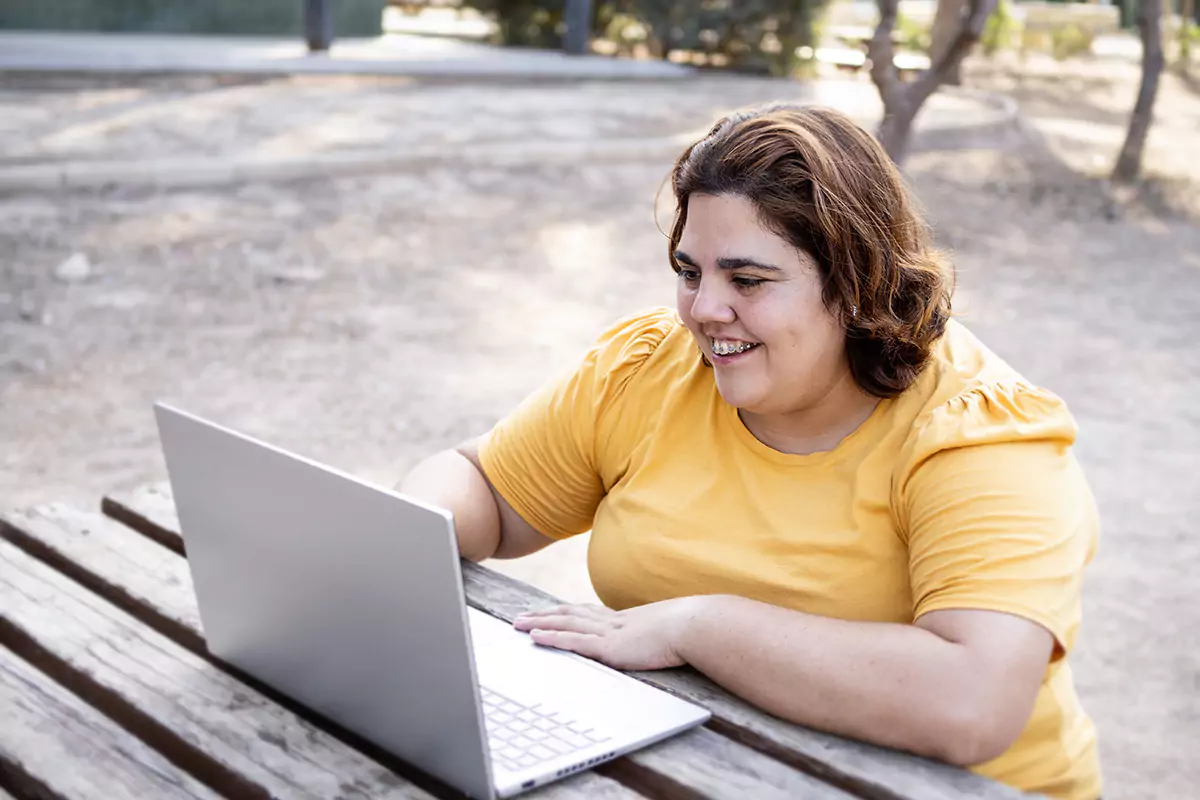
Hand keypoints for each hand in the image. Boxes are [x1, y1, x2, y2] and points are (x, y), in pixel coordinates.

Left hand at [512, 598, 700, 671]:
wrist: (695, 626)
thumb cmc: (690, 629)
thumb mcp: (669, 630)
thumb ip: (659, 634)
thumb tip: (666, 639)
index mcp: (625, 619)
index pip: (587, 612)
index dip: (566, 611)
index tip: (550, 611)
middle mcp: (612, 622)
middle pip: (569, 614)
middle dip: (543, 615)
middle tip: (520, 616)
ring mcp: (609, 633)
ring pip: (565, 624)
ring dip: (539, 624)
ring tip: (517, 624)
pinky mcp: (609, 648)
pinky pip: (573, 641)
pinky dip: (552, 638)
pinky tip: (535, 638)